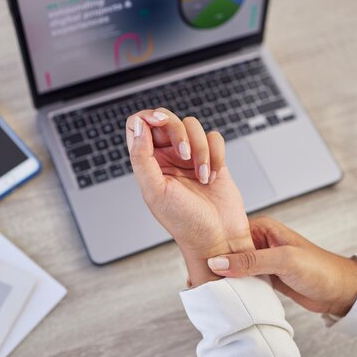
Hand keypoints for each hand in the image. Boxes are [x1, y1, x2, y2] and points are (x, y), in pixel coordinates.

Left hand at [126, 109, 253, 286]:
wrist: (217, 238)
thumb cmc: (185, 222)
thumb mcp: (155, 192)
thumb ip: (141, 158)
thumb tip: (139, 126)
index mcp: (148, 163)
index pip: (138, 125)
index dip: (147, 118)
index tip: (158, 124)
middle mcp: (167, 157)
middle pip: (167, 119)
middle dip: (178, 132)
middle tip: (184, 155)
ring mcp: (191, 156)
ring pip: (193, 125)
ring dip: (201, 149)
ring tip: (202, 175)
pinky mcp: (213, 158)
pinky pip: (215, 137)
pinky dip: (216, 154)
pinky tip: (213, 175)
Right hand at [206, 217, 356, 315]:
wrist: (341, 292)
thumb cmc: (320, 270)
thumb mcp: (283, 261)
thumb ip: (250, 261)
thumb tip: (217, 262)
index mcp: (263, 227)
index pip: (228, 233)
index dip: (212, 246)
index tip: (195, 258)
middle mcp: (260, 241)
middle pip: (228, 251)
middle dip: (214, 263)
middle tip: (195, 275)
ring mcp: (262, 260)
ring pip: (234, 267)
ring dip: (224, 277)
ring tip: (205, 286)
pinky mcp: (265, 277)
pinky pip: (243, 280)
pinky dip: (235, 286)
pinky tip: (223, 293)